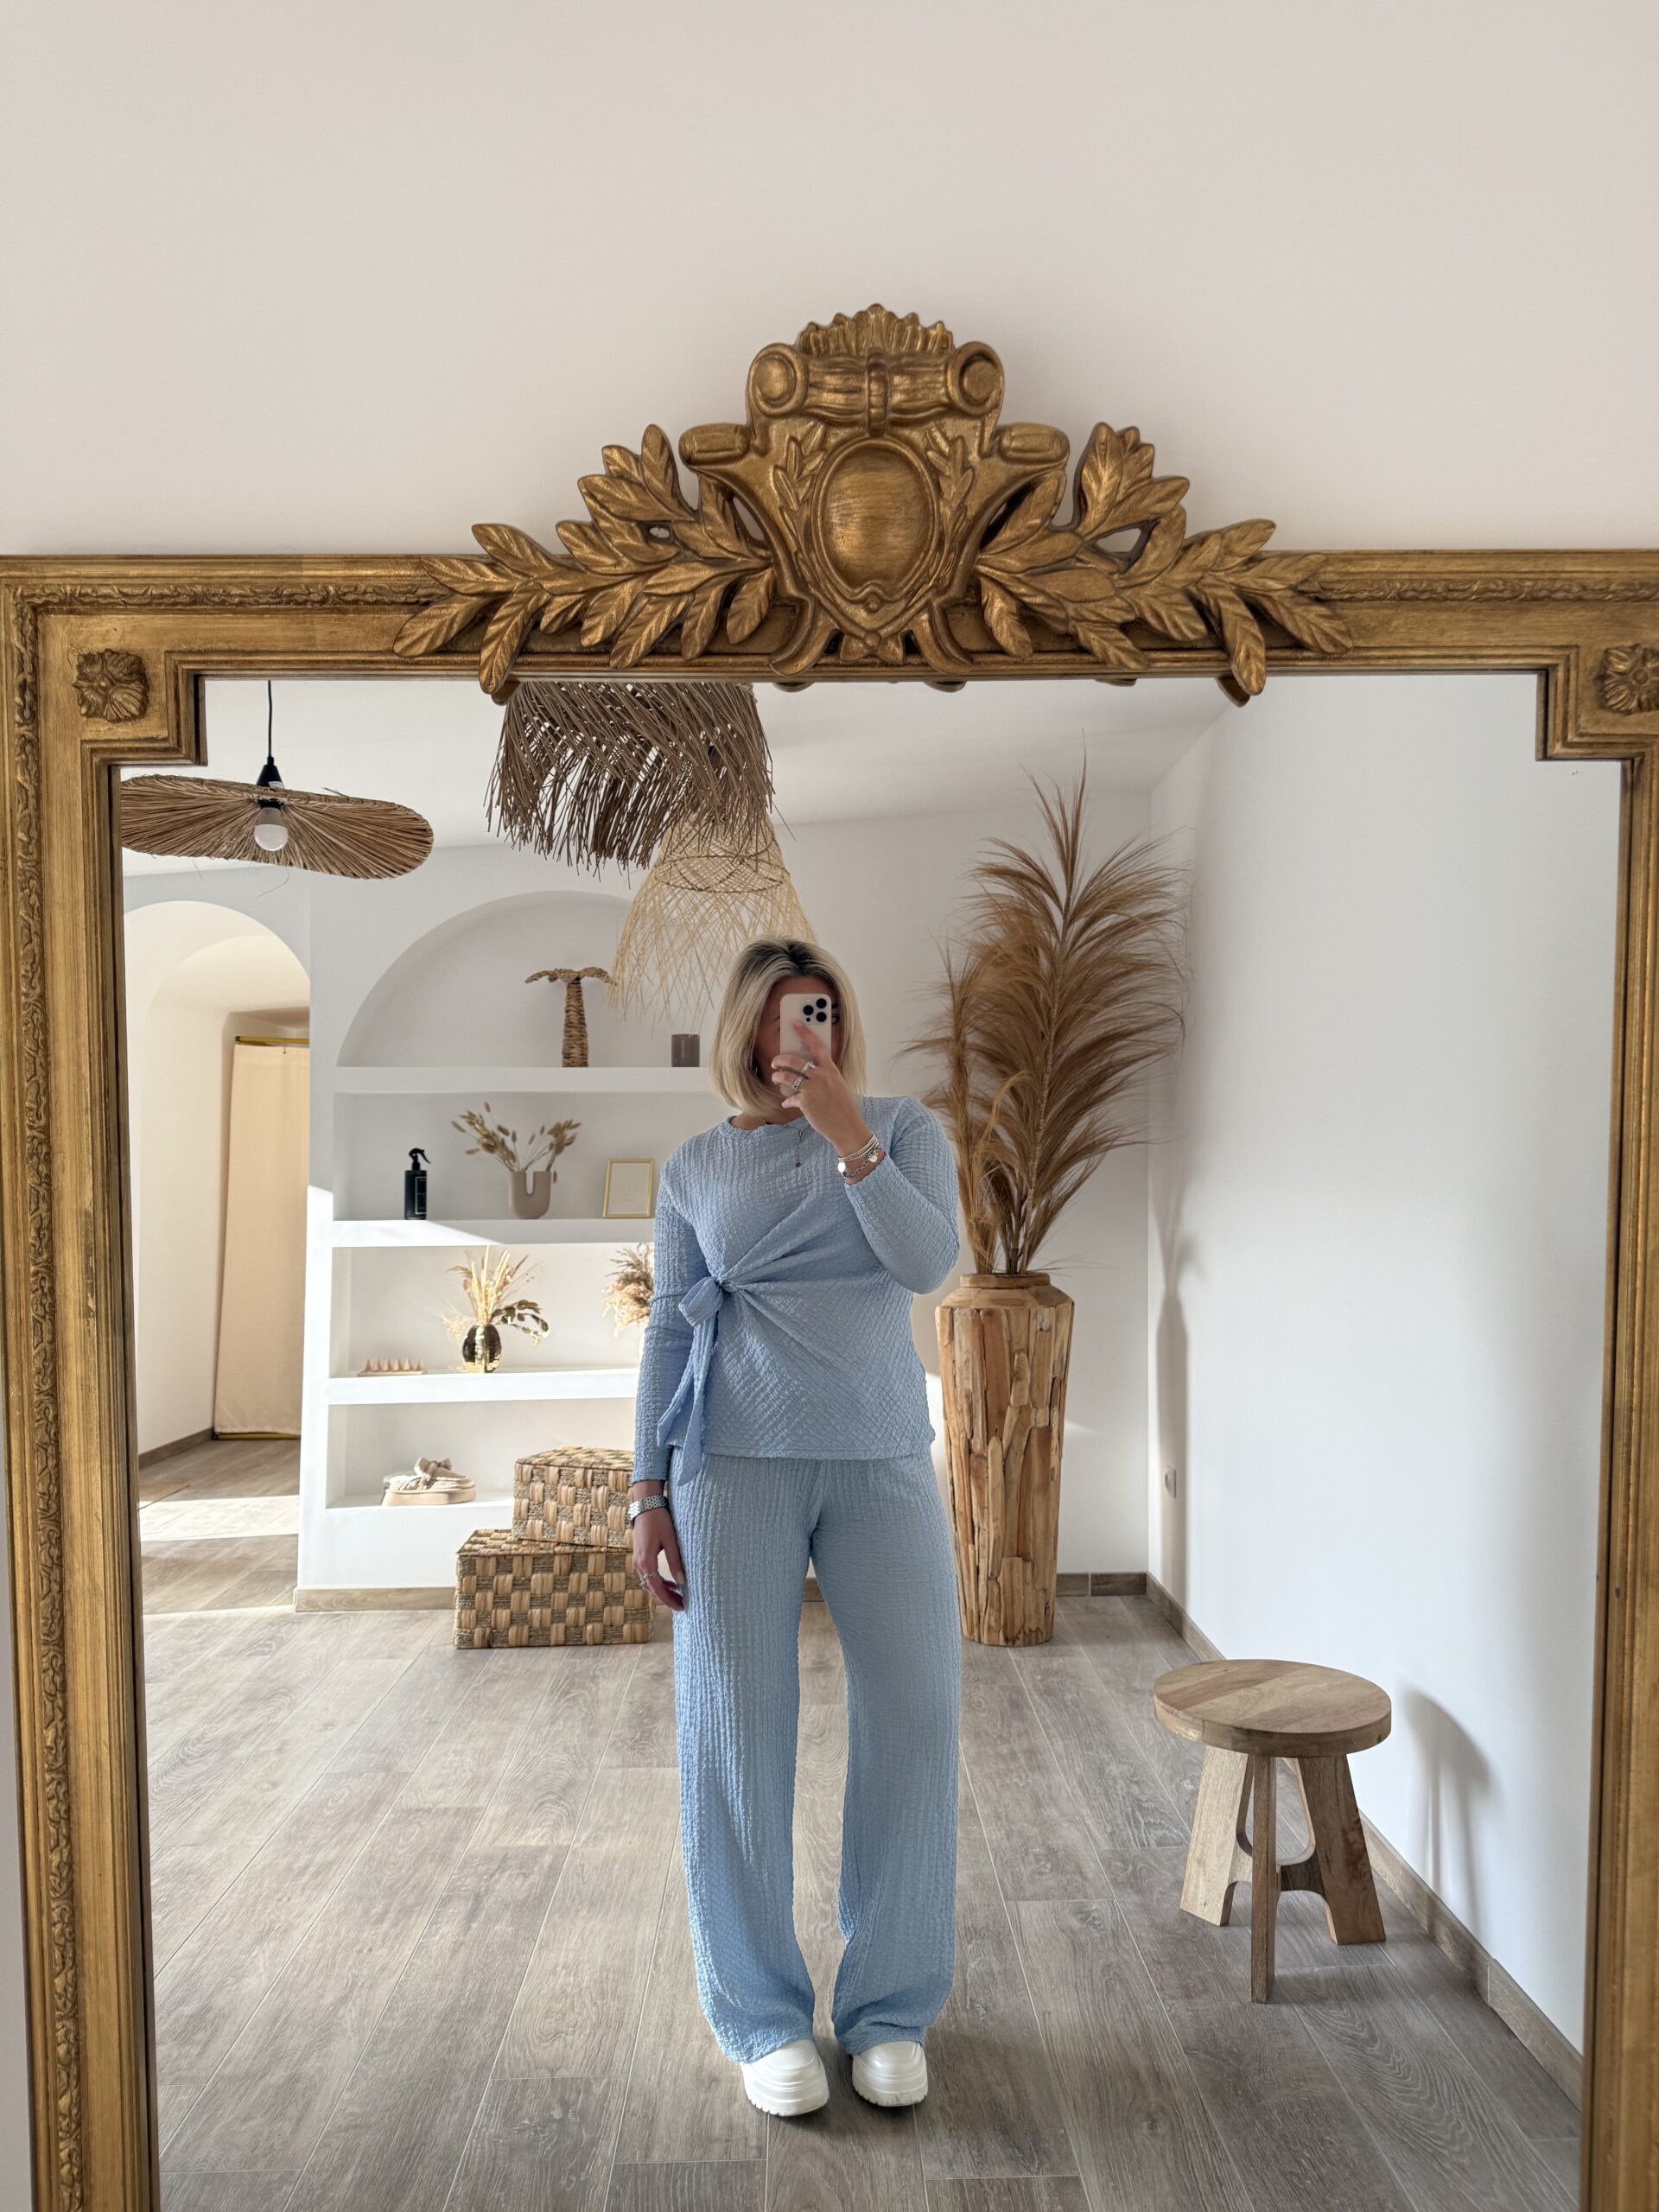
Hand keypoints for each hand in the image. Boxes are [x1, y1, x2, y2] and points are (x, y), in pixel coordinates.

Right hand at [632, 1500, 684, 1610]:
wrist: (646, 1505)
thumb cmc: (659, 1521)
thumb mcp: (670, 1541)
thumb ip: (676, 1562)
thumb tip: (682, 1582)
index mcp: (646, 1561)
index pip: (657, 1588)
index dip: (668, 1600)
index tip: (681, 1607)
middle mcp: (639, 1564)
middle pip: (652, 1589)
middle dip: (666, 1599)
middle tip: (682, 1604)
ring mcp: (637, 1561)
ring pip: (649, 1583)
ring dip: (663, 1591)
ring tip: (679, 1595)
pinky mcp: (640, 1557)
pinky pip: (648, 1575)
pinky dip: (658, 1582)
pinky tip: (671, 1583)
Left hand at [770, 1016, 870, 1153]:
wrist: (847, 1127)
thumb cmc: (843, 1107)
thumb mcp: (838, 1085)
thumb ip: (824, 1076)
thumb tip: (808, 1071)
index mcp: (831, 1069)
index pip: (816, 1045)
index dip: (805, 1032)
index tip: (795, 1022)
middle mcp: (821, 1076)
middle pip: (794, 1060)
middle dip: (781, 1059)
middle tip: (776, 1062)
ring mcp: (812, 1088)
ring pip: (786, 1076)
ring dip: (778, 1077)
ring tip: (776, 1078)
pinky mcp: (805, 1101)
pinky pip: (789, 1098)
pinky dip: (787, 1101)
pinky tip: (787, 1103)